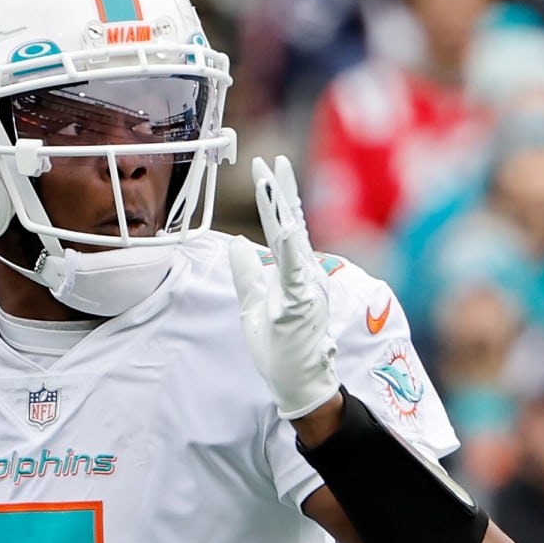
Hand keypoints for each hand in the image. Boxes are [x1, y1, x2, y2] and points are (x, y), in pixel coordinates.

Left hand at [227, 155, 341, 424]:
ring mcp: (306, 286)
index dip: (273, 197)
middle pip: (291, 223)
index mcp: (291, 272)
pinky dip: (290, 248)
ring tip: (273, 180)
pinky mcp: (303, 303)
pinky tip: (284, 226)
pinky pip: (295, 270)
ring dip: (283, 210)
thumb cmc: (280, 347)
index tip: (264, 168)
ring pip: (294, 240)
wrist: (299, 382)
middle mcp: (303, 273)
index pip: (282, 226)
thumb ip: (247, 274)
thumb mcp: (252, 306)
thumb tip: (237, 243)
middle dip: (280, 191)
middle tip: (270, 160)